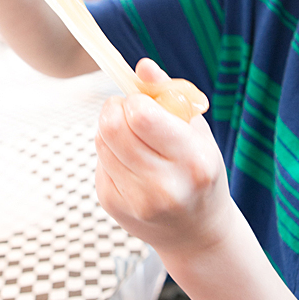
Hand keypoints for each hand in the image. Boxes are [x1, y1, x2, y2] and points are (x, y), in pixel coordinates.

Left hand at [95, 58, 231, 258]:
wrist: (197, 233)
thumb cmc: (199, 169)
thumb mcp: (197, 129)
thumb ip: (169, 93)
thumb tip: (142, 66)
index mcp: (193, 160)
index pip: (141, 116)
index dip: (135, 102)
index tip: (143, 105)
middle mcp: (165, 186)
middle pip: (112, 127)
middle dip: (116, 109)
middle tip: (130, 113)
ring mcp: (137, 201)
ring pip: (101, 142)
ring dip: (110, 130)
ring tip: (133, 138)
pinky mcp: (113, 207)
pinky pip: (99, 162)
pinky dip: (109, 153)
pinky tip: (130, 164)